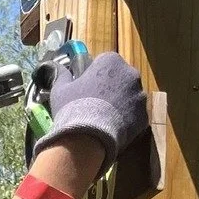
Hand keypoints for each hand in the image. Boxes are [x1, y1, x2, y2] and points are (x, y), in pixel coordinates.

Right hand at [30, 50, 148, 173]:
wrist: (87, 137)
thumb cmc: (73, 107)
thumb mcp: (61, 88)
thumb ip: (62, 74)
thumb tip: (55, 66)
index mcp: (111, 61)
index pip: (104, 63)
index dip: (94, 75)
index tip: (86, 88)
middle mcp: (131, 73)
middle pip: (120, 78)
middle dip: (111, 88)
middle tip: (95, 104)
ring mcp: (140, 95)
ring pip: (129, 97)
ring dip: (119, 104)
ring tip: (103, 119)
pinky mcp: (144, 115)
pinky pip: (134, 115)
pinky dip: (125, 120)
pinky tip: (111, 129)